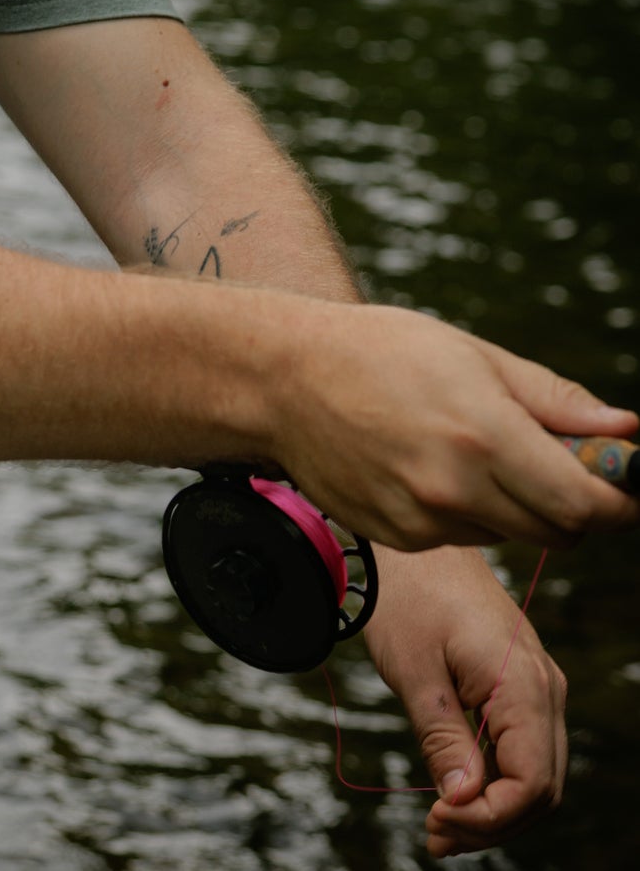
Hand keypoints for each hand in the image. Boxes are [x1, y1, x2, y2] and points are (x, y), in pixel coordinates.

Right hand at [270, 301, 638, 550]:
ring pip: (507, 534)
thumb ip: (552, 398)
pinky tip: (428, 464)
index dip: (618, 500)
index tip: (625, 487)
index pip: (583, 503)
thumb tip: (622, 428)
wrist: (282, 379)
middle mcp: (454, 488)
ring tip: (472, 449)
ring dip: (514, 506)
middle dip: (574, 506)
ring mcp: (422, 519)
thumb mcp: (472, 354)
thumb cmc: (379, 350)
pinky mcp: (397, 537)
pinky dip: (465, 511)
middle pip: (557, 531)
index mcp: (482, 434)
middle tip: (560, 465)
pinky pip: (459, 536)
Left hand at [362, 546, 565, 857]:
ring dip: (493, 807)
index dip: (490, 817)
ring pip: (535, 771)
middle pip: (541, 786)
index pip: (533, 782)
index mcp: (524, 685)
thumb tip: (463, 802)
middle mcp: (544, 688)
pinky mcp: (519, 683)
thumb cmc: (407, 596)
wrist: (409, 544)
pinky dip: (493, 777)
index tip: (437, 819)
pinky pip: (521, 745)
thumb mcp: (414, 672)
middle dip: (492, 822)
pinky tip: (453, 792)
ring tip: (439, 826)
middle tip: (434, 836)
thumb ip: (443, 739)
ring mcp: (536, 684)